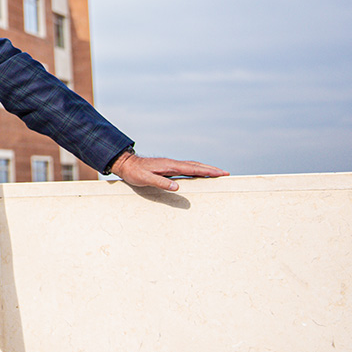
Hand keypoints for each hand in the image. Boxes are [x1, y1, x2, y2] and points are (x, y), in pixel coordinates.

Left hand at [110, 150, 228, 191]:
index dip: (207, 171)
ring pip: (192, 166)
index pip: (193, 169)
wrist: (126, 164)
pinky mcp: (168, 167)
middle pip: (196, 165)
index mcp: (170, 165)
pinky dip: (196, 170)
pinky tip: (199, 174)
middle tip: (225, 173)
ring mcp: (171, 165)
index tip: (220, 173)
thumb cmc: (135, 173)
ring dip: (205, 169)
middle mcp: (172, 163)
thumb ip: (160, 183)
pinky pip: (186, 168)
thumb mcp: (145, 179)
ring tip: (217, 173)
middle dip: (211, 169)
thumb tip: (177, 187)